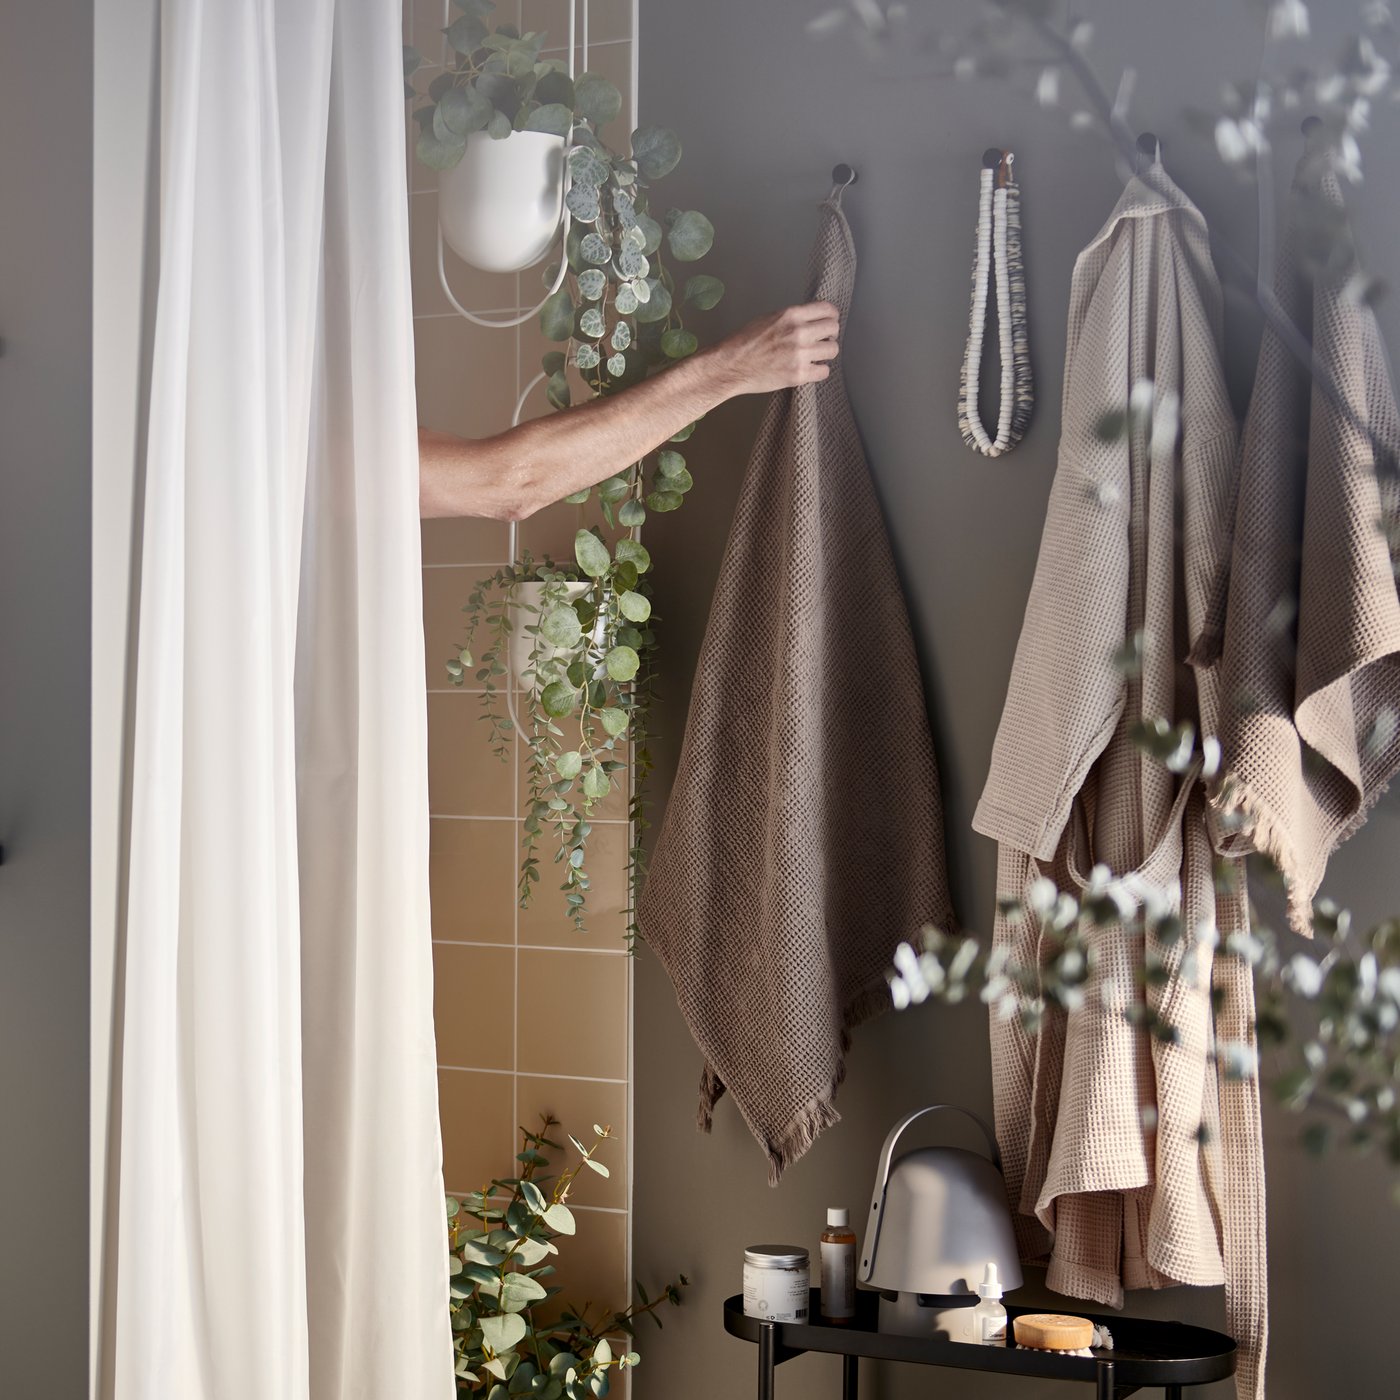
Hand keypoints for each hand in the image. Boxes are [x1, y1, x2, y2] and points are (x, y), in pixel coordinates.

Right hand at [709, 301, 840, 395]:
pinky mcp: (798, 375)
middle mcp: (798, 332)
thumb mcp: (769, 318)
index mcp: (791, 315)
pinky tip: (808, 369)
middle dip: (829, 334)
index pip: (827, 310)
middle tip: (821, 340)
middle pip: (833, 329)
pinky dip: (818, 371)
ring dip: (825, 353)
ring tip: (813, 356)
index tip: (828, 321)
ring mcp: (800, 355)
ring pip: (832, 351)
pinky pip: (824, 371)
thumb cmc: (745, 343)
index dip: (831, 316)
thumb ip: (792, 318)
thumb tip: (811, 320)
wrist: (731, 366)